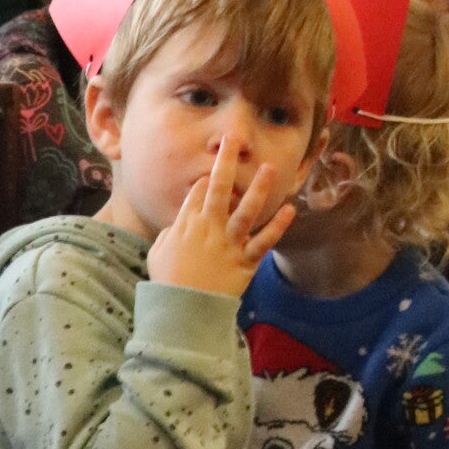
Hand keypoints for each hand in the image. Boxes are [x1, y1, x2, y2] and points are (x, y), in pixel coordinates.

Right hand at [146, 133, 295, 297]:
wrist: (183, 309)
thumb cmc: (167, 283)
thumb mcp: (158, 253)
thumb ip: (169, 234)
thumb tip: (178, 225)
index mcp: (186, 225)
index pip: (198, 193)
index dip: (205, 181)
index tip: (210, 176)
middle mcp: (209, 228)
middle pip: (218, 188)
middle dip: (225, 161)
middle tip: (233, 138)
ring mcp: (229, 243)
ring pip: (246, 209)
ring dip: (259, 188)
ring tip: (270, 168)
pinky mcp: (245, 260)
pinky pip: (264, 240)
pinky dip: (278, 226)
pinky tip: (290, 210)